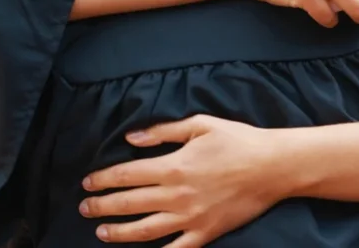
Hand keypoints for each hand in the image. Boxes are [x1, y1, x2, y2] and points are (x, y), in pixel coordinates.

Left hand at [80, 116, 289, 246]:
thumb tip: (130, 139)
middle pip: (128, 204)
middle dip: (101, 206)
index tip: (87, 182)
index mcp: (173, 166)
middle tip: (84, 208)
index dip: (103, 180)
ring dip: (118, 233)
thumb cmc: (238, 140)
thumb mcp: (200, 124)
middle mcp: (176, 195)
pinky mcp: (205, 234)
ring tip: (101, 232)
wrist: (273, 167)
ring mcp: (190, 218)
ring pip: (143, 231)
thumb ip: (162, 132)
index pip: (126, 175)